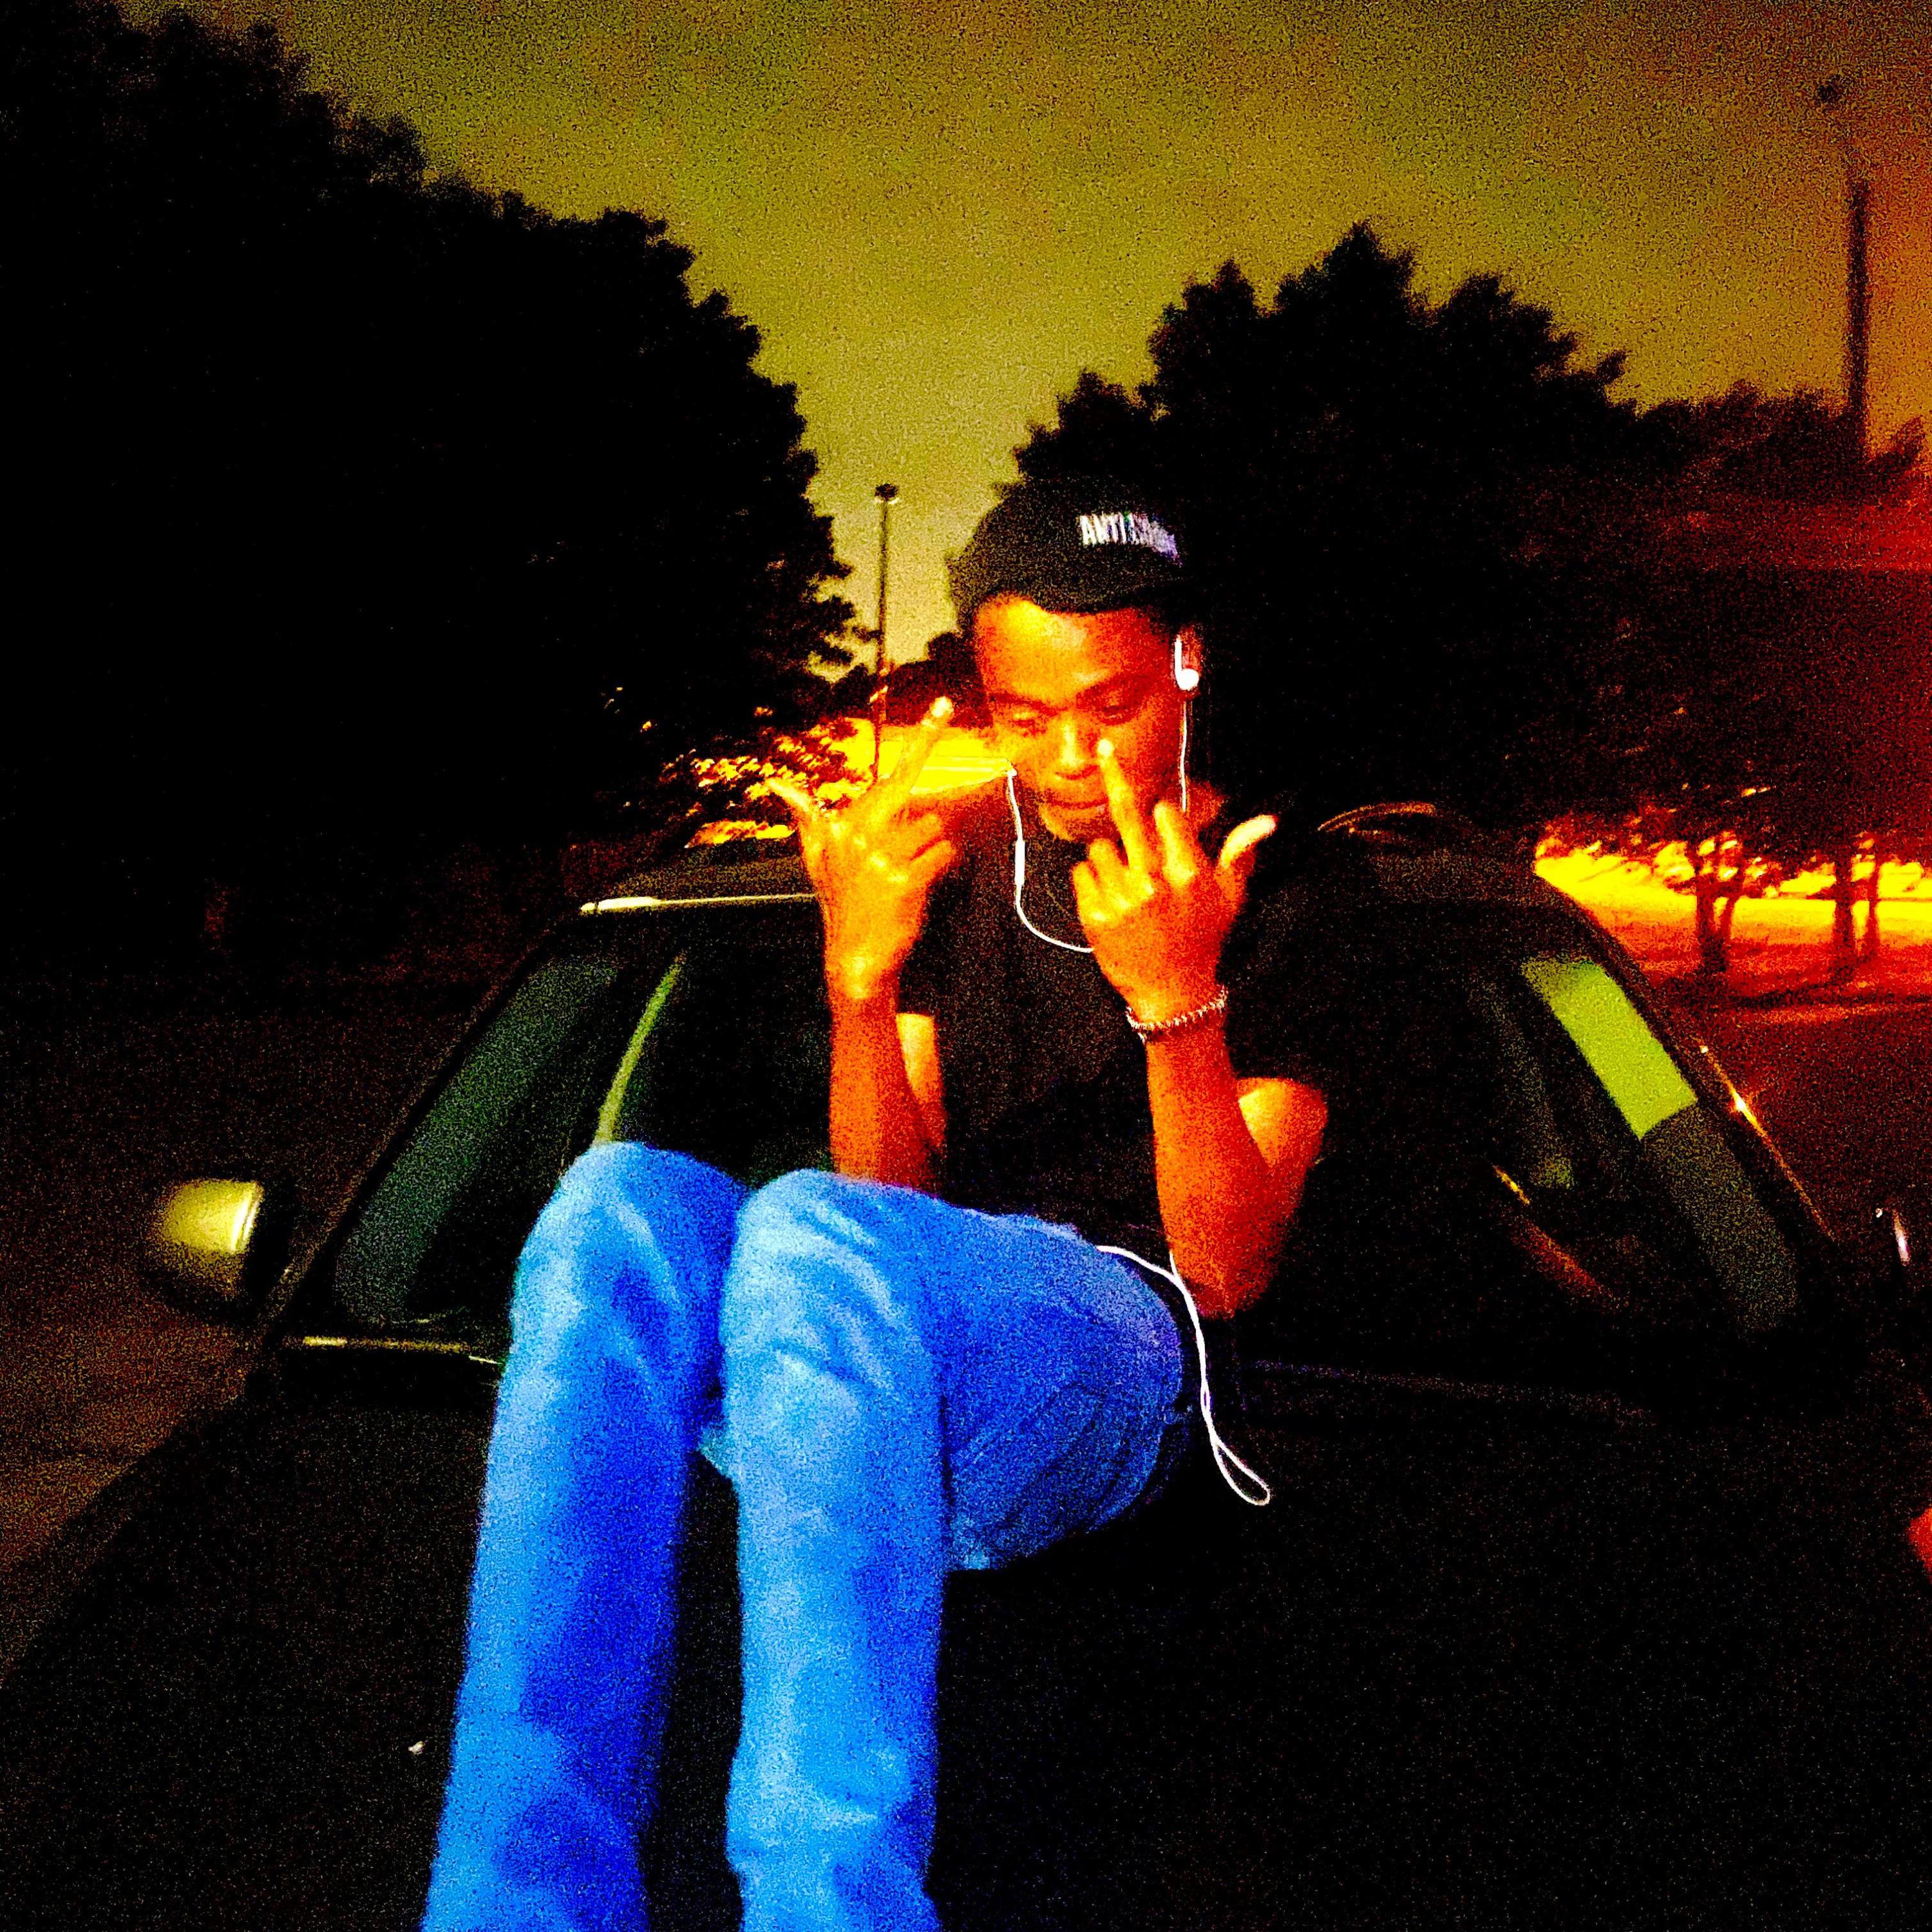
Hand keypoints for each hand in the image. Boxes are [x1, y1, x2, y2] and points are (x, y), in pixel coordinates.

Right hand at [770, 701, 960, 1006]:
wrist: (855, 959)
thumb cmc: (842, 905)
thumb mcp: (817, 861)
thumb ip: (806, 818)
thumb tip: (777, 785)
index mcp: (841, 826)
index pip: (887, 777)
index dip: (922, 740)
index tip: (942, 706)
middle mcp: (858, 835)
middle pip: (909, 785)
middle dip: (931, 753)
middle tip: (948, 720)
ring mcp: (881, 857)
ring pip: (933, 826)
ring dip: (934, 844)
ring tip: (914, 869)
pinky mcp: (904, 880)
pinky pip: (942, 854)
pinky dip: (943, 864)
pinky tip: (926, 880)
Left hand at [1069, 742, 1274, 1025]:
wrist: (1171, 993)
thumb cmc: (1203, 940)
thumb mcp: (1230, 898)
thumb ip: (1241, 853)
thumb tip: (1268, 820)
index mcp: (1189, 873)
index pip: (1165, 814)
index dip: (1162, 815)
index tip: (1162, 821)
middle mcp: (1154, 883)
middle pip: (1126, 813)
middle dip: (1115, 774)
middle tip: (1103, 745)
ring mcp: (1121, 899)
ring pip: (1100, 848)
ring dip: (1111, 859)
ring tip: (1129, 888)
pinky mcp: (1094, 915)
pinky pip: (1083, 873)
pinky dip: (1092, 881)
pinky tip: (1112, 902)